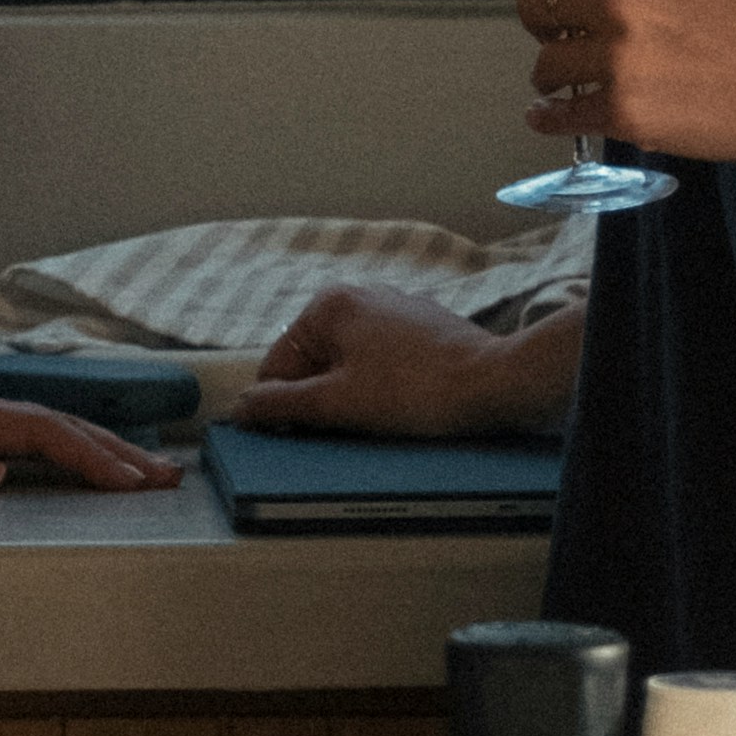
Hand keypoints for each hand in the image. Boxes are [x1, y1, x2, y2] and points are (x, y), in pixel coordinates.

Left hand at [0, 282, 182, 498]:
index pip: (41, 436)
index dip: (90, 459)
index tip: (131, 484)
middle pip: (60, 426)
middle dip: (117, 453)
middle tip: (169, 479)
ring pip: (49, 426)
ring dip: (100, 446)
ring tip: (145, 467)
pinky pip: (29, 431)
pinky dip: (68, 443)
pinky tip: (77, 454)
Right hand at [244, 281, 581, 438]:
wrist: (494, 383)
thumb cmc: (413, 392)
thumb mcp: (336, 404)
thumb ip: (281, 405)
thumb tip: (241, 407)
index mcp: (329, 305)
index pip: (278, 365)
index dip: (279, 408)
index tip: (292, 439)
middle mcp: (359, 295)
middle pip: (314, 361)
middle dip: (319, 399)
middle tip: (340, 432)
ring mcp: (395, 308)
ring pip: (350, 362)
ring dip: (349, 395)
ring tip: (373, 422)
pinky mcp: (424, 327)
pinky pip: (383, 360)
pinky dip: (380, 385)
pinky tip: (398, 408)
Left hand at [443, 0, 735, 187]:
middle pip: (533, 8)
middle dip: (542, 24)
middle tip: (568, 38)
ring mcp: (616, 57)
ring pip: (542, 65)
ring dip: (553, 75)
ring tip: (587, 80)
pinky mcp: (622, 110)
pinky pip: (557, 112)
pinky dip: (552, 115)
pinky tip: (560, 114)